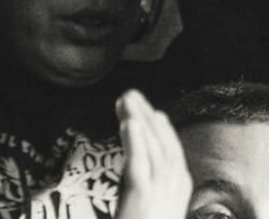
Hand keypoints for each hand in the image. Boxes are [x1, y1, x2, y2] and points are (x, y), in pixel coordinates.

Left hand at [115, 90, 191, 218]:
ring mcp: (159, 198)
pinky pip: (139, 165)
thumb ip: (143, 186)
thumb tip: (138, 161)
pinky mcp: (141, 199)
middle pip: (164, 149)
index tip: (154, 112)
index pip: (173, 158)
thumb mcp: (144, 208)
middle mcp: (173, 195)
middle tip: (131, 95)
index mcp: (176, 197)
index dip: (164, 133)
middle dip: (149, 119)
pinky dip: (135, 140)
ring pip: (153, 150)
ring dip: (140, 120)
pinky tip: (128, 121)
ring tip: (126, 98)